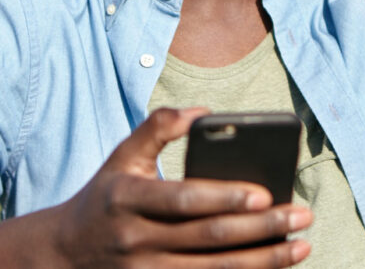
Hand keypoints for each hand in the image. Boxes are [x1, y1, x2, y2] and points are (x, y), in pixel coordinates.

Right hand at [51, 107, 311, 266]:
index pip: (184, 199)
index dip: (225, 198)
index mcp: (127, 198)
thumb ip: (157, 128)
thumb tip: (204, 110)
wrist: (62, 256)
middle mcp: (136, 240)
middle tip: (303, 216)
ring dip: (264, 261)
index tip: (266, 194)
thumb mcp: (121, 158)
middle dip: (262, 228)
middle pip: (208, 237)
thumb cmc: (105, 198)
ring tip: (302, 246)